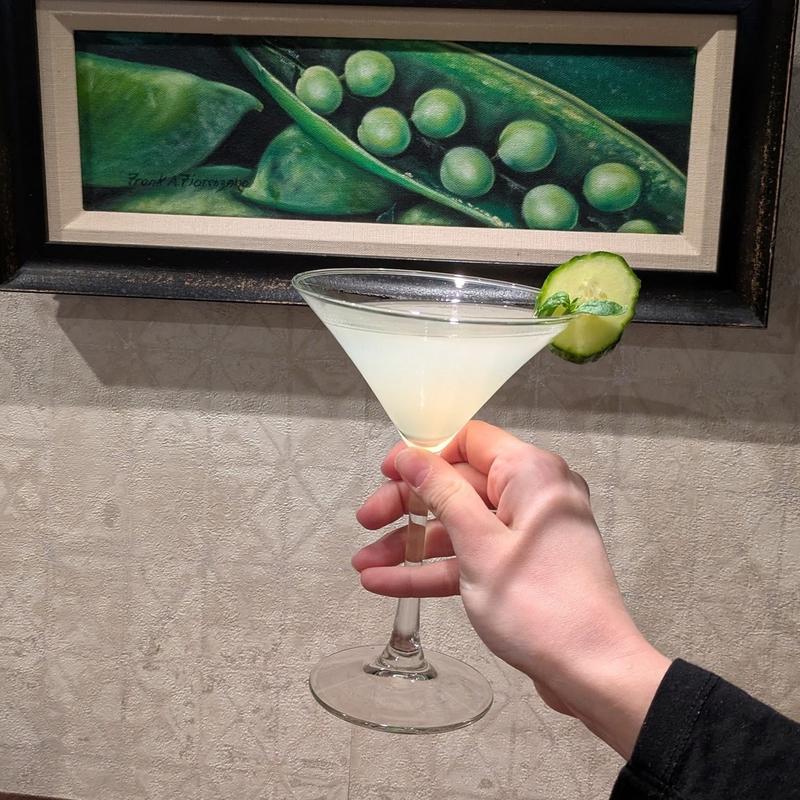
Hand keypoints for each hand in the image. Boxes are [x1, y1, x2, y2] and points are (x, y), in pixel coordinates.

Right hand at [353, 421, 669, 757]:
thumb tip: (411, 454)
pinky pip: (471, 556)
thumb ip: (441, 492)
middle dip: (406, 505)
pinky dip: (433, 568)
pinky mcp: (520, 566)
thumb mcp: (478, 543)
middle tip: (366, 521)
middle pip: (456, 485)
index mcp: (531, 473)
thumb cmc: (541, 606)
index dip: (423, 454)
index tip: (387, 472)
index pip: (469, 441)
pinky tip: (386, 583)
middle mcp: (533, 495)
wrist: (591, 673)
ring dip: (411, 544)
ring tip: (365, 563)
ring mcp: (526, 533)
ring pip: (458, 525)